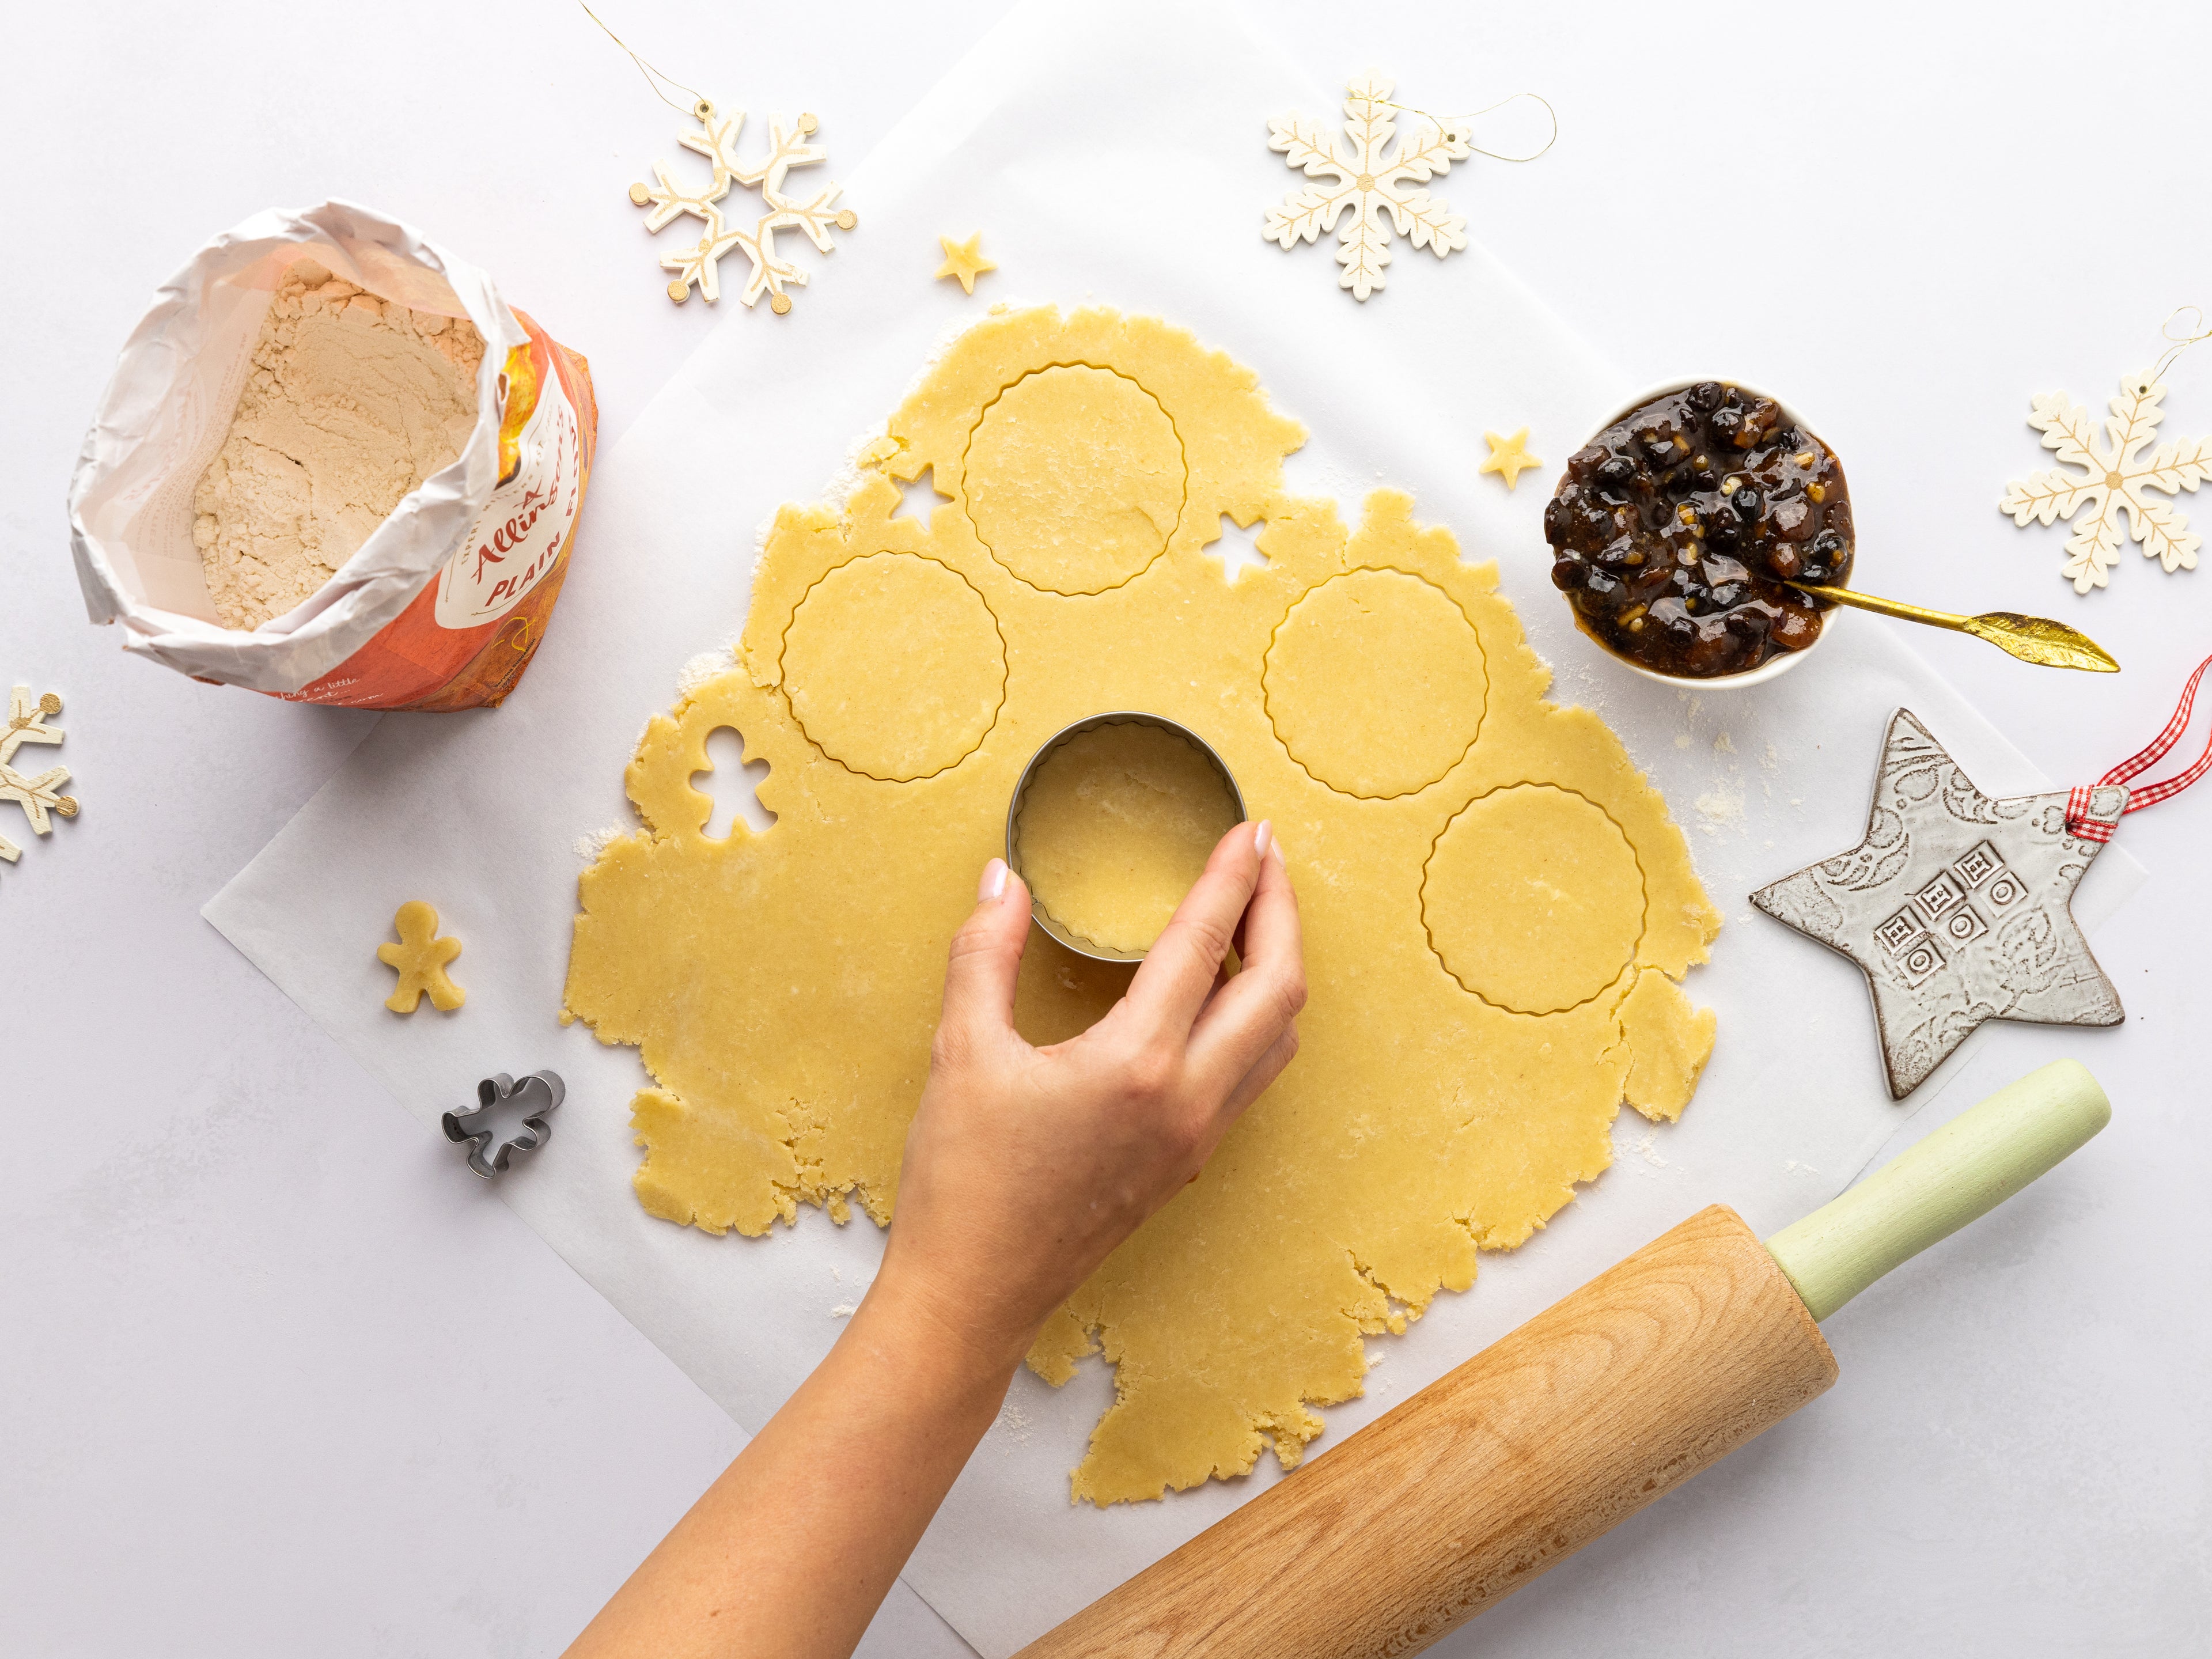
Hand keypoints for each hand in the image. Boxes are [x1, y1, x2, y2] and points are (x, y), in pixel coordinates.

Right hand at [879, 820, 1306, 1368]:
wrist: (974, 1295)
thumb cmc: (962, 1181)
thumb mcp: (960, 1051)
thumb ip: (985, 952)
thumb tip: (1001, 878)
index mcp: (1136, 1064)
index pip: (1205, 946)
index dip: (1233, 878)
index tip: (1250, 829)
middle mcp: (1186, 1101)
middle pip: (1278, 988)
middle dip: (1282, 912)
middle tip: (1265, 857)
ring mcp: (1196, 1137)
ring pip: (1277, 1036)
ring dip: (1279, 967)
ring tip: (1255, 916)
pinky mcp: (1188, 1162)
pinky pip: (1252, 1075)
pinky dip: (1257, 1017)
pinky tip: (1223, 995)